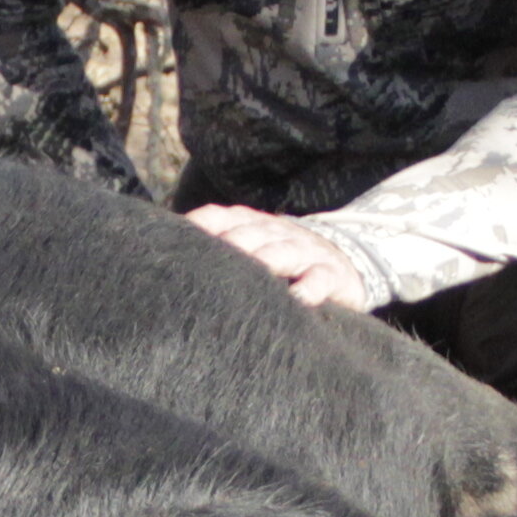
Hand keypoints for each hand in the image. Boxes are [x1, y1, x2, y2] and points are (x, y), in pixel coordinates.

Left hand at [189, 203, 374, 312]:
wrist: (345, 259)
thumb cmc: (282, 259)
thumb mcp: (255, 244)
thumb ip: (220, 244)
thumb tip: (171, 251)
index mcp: (253, 225)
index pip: (224, 217)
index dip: (203, 224)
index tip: (180, 238)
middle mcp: (276, 234)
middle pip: (251, 234)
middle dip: (231, 244)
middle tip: (209, 263)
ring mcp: (305, 253)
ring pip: (283, 253)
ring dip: (267, 260)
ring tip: (254, 271)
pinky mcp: (332, 276)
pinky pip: (321, 279)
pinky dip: (311, 288)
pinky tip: (298, 298)